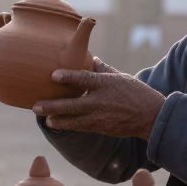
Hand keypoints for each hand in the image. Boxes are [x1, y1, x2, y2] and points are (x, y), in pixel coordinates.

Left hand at [33, 58, 165, 139]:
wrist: (150, 116)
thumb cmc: (135, 92)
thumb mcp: (120, 76)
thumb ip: (102, 69)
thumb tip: (91, 58)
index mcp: (105, 84)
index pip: (84, 79)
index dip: (68, 77)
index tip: (53, 75)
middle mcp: (100, 101)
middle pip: (73, 104)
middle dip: (53, 106)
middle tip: (36, 105)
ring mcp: (100, 116)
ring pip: (73, 119)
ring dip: (57, 119)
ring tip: (43, 117)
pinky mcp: (101, 127)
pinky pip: (80, 126)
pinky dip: (68, 125)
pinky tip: (56, 123)